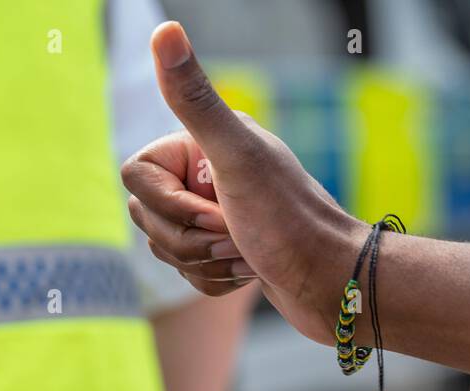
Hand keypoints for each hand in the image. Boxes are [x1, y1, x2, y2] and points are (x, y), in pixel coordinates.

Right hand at [121, 21, 362, 344]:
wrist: (333, 281)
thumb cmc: (290, 220)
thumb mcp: (237, 156)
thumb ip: (195, 98)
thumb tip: (165, 30)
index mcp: (204, 144)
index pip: (136, 176)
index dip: (169, 203)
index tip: (214, 209)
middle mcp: (207, 174)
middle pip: (147, 218)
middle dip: (189, 239)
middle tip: (235, 235)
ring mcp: (214, 215)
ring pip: (166, 250)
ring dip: (206, 262)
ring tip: (247, 254)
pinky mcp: (223, 254)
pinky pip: (190, 276)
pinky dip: (218, 281)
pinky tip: (251, 272)